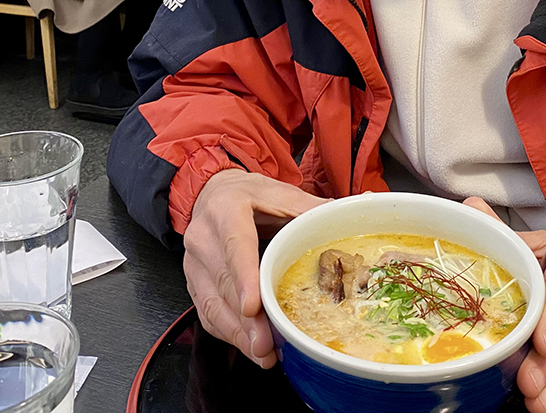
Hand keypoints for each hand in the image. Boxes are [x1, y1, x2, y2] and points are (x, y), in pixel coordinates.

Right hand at [184, 171, 326, 367]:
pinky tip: (250, 347)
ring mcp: (194, 263)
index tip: (253, 306)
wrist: (212, 193)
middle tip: (266, 345)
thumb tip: (352, 208)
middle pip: (223, 283)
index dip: (243, 277)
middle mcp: (204, 237)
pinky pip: (207, 314)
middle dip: (244, 320)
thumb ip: (310, 206)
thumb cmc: (248, 196)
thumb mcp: (279, 192)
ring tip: (263, 354)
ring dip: (237, 334)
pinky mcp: (193, 282)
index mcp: (226, 210)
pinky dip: (228, 334)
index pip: (235, 246)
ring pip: (211, 304)